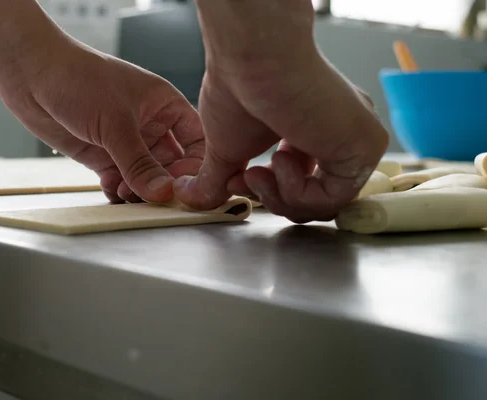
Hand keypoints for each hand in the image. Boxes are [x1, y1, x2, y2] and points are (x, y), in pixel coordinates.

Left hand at [0, 37, 203, 203]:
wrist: (30, 74)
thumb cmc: (77, 78)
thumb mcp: (115, 122)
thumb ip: (139, 162)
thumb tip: (163, 193)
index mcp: (164, 104)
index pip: (196, 140)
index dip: (196, 165)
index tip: (185, 185)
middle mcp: (149, 124)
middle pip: (172, 164)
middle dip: (163, 183)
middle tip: (154, 198)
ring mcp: (125, 141)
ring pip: (145, 176)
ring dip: (139, 190)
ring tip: (126, 193)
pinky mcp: (102, 155)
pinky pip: (120, 181)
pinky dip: (118, 191)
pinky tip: (112, 192)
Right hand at [176, 0, 388, 221]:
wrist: (254, 61)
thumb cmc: (239, 89)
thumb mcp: (226, 148)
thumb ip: (219, 177)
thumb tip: (194, 198)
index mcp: (313, 131)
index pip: (302, 184)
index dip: (267, 192)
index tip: (236, 182)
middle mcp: (339, 135)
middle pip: (314, 199)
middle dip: (272, 198)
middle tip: (247, 180)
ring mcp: (356, 141)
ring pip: (325, 203)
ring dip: (281, 196)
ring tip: (262, 168)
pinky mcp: (365, 147)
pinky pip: (335, 197)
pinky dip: (299, 192)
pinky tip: (281, 159)